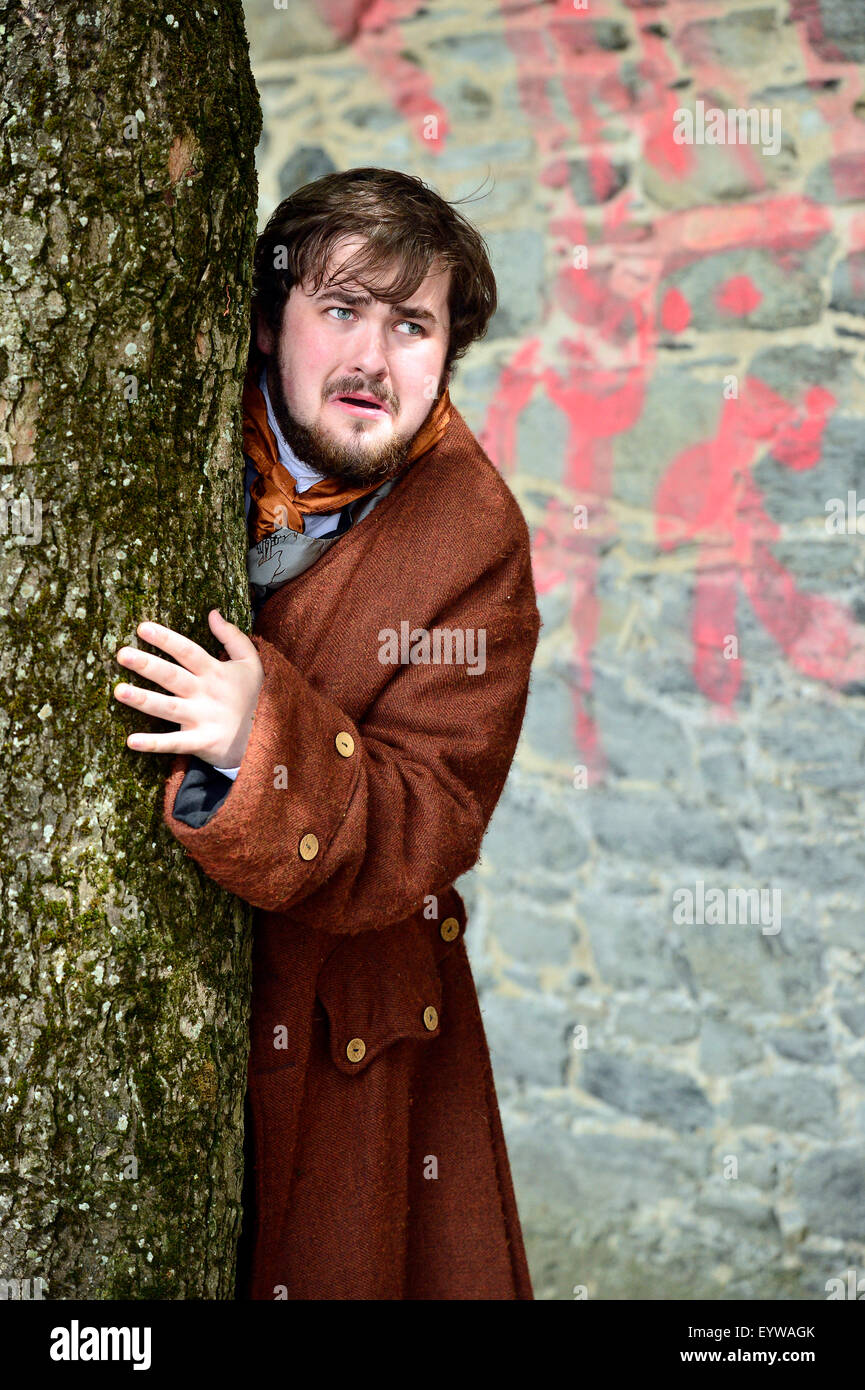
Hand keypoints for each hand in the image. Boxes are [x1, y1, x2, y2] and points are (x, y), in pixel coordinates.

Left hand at [113, 609, 263, 767]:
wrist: (264, 736)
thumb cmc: (251, 696)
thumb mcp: (251, 662)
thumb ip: (232, 636)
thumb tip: (213, 613)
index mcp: (215, 672)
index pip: (188, 651)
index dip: (167, 639)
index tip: (142, 628)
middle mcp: (205, 693)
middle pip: (172, 676)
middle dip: (147, 665)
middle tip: (122, 654)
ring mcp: (202, 719)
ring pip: (168, 708)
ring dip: (143, 700)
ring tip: (118, 691)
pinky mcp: (200, 742)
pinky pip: (174, 744)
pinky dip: (154, 744)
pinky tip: (131, 741)